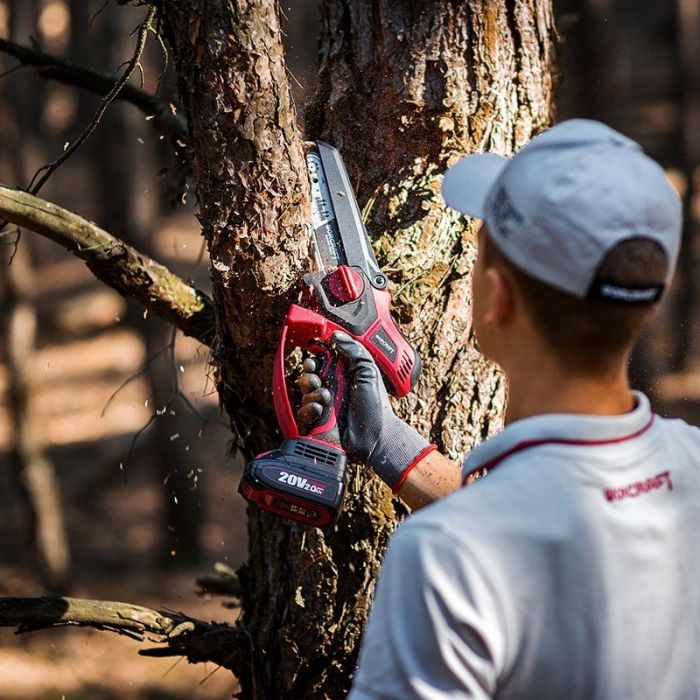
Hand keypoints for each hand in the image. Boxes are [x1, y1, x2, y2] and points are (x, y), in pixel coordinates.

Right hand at [297, 331, 433, 490]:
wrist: (376, 436)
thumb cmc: (376, 406)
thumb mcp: (369, 371)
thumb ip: (354, 350)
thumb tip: (336, 335)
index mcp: (343, 375)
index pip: (322, 360)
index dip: (316, 357)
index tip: (314, 356)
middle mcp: (332, 388)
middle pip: (309, 374)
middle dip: (308, 373)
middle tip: (316, 377)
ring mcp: (324, 405)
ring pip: (304, 392)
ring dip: (312, 392)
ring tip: (326, 397)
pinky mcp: (318, 421)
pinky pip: (303, 411)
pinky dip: (309, 409)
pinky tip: (322, 410)